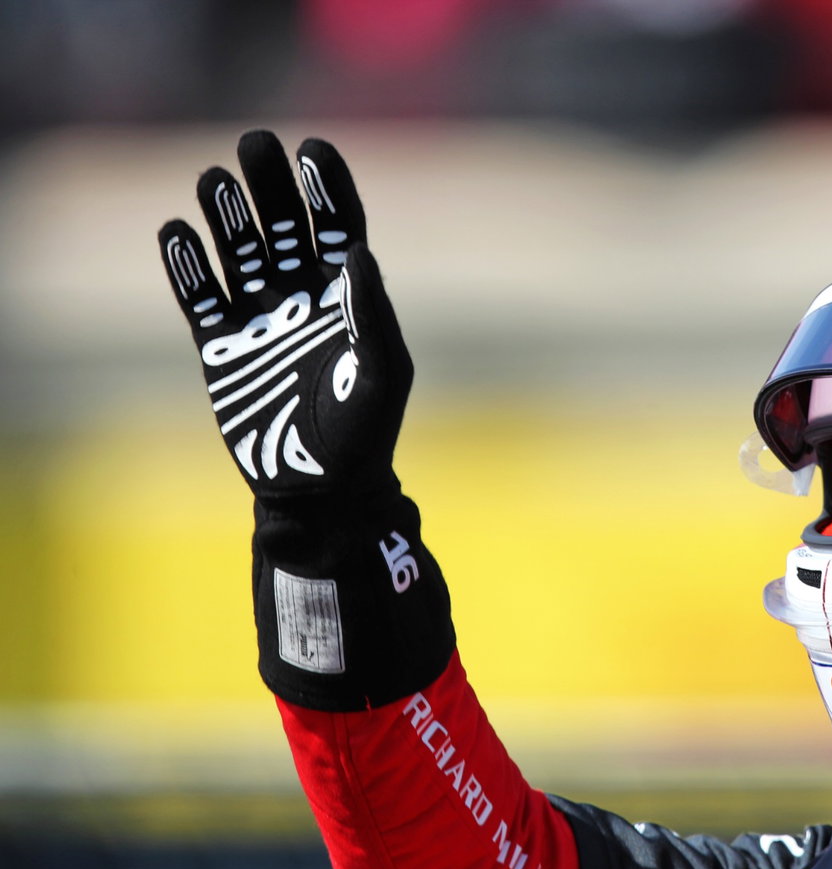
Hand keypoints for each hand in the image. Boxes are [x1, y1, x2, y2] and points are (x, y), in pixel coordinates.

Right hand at [158, 129, 409, 502]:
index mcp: (350, 299)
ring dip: (227, 216)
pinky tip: (177, 232)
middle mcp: (304, 299)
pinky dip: (187, 267)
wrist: (321, 490)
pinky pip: (200, 297)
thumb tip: (356, 252)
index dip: (326, 188)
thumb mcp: (382, 375)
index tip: (313, 149)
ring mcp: (261, 320)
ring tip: (213, 179)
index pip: (339, 227)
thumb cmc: (365, 434)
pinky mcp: (223, 347)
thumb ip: (372, 315)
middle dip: (270, 186)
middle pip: (286, 227)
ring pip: (241, 252)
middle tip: (254, 144)